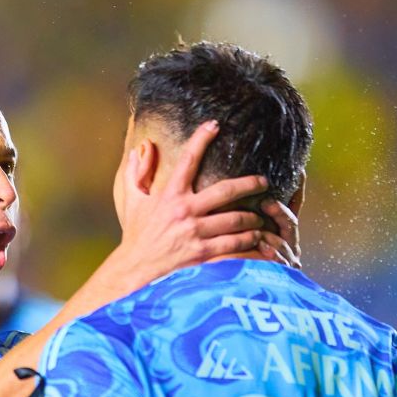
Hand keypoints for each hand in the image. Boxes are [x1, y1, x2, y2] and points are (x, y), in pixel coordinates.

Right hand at [117, 120, 299, 279]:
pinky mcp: (202, 255)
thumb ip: (136, 174)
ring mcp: (195, 234)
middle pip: (226, 191)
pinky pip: (234, 246)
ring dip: (253, 219)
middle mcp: (185, 211)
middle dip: (250, 184)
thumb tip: (140, 148)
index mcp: (169, 195)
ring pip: (236, 220)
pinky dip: (248, 243)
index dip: (202, 139)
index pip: (188, 160)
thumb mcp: (132, 202)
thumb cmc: (136, 236)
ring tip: (261, 218)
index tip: (215, 125)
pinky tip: (257, 241)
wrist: (134, 270)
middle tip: (264, 182)